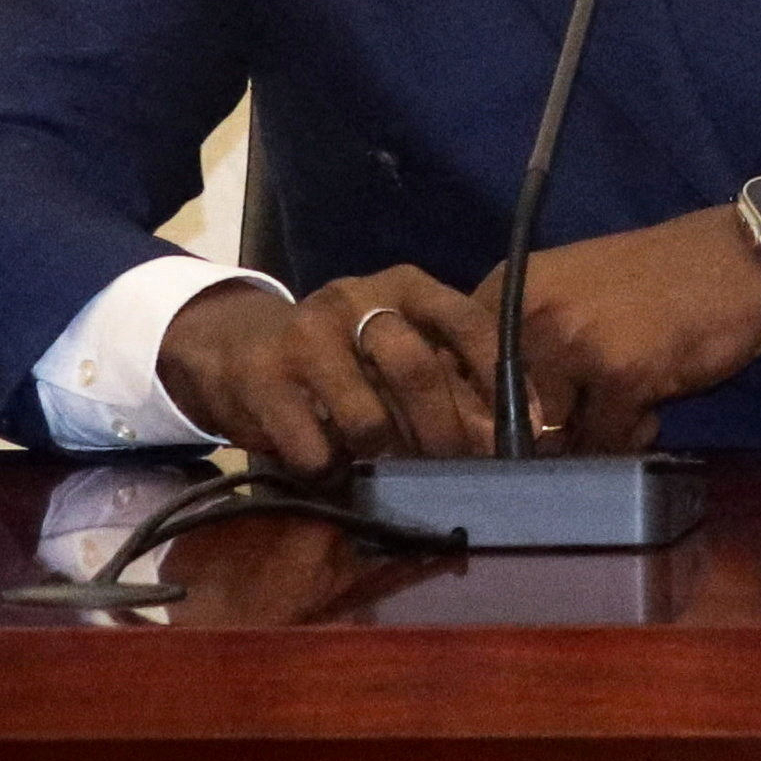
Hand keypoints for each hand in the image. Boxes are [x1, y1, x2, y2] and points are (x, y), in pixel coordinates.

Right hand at [158, 267, 501, 475]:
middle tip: (459, 470)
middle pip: (418, 372)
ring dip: (387, 459)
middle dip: (447, 432)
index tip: (526, 425)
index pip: (468, 321)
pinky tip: (334, 474)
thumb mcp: (394, 341)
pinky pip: (315, 448)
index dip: (501, 377)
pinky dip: (333, 473)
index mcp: (404, 286)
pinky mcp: (262, 381)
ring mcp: (306, 338)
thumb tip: (511, 432)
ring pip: (368, 419)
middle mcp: (357, 300)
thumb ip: (447, 373)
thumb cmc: (339, 350)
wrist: (233, 343)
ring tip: (392, 474)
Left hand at [478, 208, 760, 452]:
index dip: (473, 421)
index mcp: (505, 292)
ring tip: (624, 414)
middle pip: (496, 418)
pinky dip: (629, 440)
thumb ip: (522, 346)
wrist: (742, 256)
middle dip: (536, 439)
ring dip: (586, 443)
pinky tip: (652, 410)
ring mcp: (574, 343)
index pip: (449, 380)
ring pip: (550, 438)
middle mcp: (528, 315)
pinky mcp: (621, 372)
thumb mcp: (568, 296)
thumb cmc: (654, 279)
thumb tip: (478, 428)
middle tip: (582, 423)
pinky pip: (605, 442)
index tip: (505, 433)